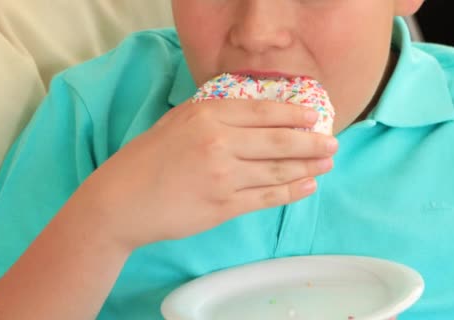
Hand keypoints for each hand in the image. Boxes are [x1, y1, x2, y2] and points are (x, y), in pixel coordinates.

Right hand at [72, 99, 337, 249]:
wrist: (121, 201)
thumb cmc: (145, 160)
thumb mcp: (175, 122)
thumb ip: (211, 115)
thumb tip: (250, 116)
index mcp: (206, 116)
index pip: (263, 112)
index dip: (294, 115)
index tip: (314, 117)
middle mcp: (219, 143)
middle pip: (279, 142)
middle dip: (312, 143)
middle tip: (332, 143)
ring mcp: (223, 177)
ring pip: (277, 171)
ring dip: (308, 167)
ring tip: (327, 164)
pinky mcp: (223, 207)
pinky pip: (266, 197)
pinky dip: (291, 191)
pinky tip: (306, 186)